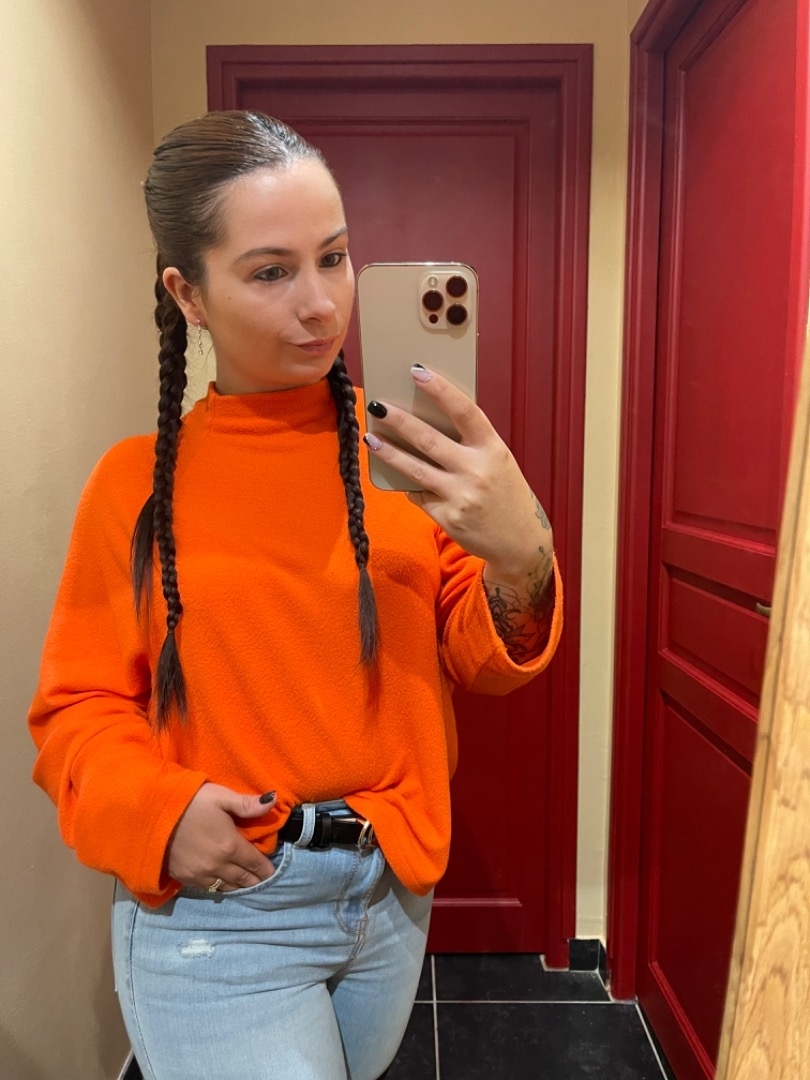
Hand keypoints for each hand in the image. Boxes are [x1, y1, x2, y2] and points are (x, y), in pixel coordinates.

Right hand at [165, 783, 276, 891]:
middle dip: (256, 880)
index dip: (266, 868)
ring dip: (239, 886)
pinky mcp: (185, 878)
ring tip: (247, 885)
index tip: (273, 872)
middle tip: (264, 882)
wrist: (151, 816)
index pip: (255, 862)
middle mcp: (218, 865)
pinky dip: (220, 887)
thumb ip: (247, 804)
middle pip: (243, 879)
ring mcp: (200, 875)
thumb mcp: (220, 796)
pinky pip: (209, 888)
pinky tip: (223, 884)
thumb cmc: (189, 802)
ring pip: (227, 887)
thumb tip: (273, 801)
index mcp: (230, 845)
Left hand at [363, 365, 551, 575]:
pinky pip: (419, 495)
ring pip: (415, 469)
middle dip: (399, 420)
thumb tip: (427, 422)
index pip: (464, 411)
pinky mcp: (448, 517)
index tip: (417, 372)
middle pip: (429, 439)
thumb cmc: (506, 493)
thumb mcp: (497, 461)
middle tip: (377, 405)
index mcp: (493, 449)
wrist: (520, 541)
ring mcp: (461, 496)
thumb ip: (470, 444)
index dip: (440, 389)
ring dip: (389, 452)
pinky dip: (411, 486)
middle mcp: (477, 470)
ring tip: (371, 438)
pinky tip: (402, 479)